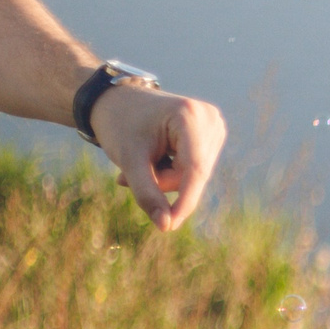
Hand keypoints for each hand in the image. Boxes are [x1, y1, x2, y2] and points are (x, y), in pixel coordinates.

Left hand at [88, 79, 226, 231]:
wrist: (116, 101)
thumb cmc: (119, 125)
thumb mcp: (129, 160)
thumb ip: (147, 193)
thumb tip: (166, 226)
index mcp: (190, 116)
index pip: (195, 169)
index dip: (184, 201)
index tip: (169, 227)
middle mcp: (210, 119)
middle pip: (194, 174)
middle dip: (163, 183)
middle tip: (124, 179)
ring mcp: (213, 126)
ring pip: (195, 175)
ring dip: (166, 179)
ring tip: (137, 167)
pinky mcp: (211, 135)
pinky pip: (195, 169)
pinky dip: (172, 173)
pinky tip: (154, 161)